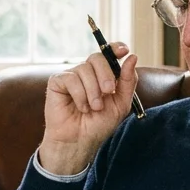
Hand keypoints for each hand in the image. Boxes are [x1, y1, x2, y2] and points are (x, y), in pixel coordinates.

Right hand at [37, 43, 138, 174]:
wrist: (80, 141)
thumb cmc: (98, 124)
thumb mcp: (120, 104)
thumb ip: (127, 81)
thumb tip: (132, 57)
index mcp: (103, 75)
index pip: (109, 54)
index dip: (115, 48)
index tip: (124, 50)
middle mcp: (87, 73)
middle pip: (97, 58)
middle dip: (106, 74)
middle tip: (108, 92)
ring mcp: (72, 76)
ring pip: (85, 69)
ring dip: (93, 91)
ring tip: (93, 108)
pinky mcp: (57, 82)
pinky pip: (71, 78)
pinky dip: (79, 95)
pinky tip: (80, 107)